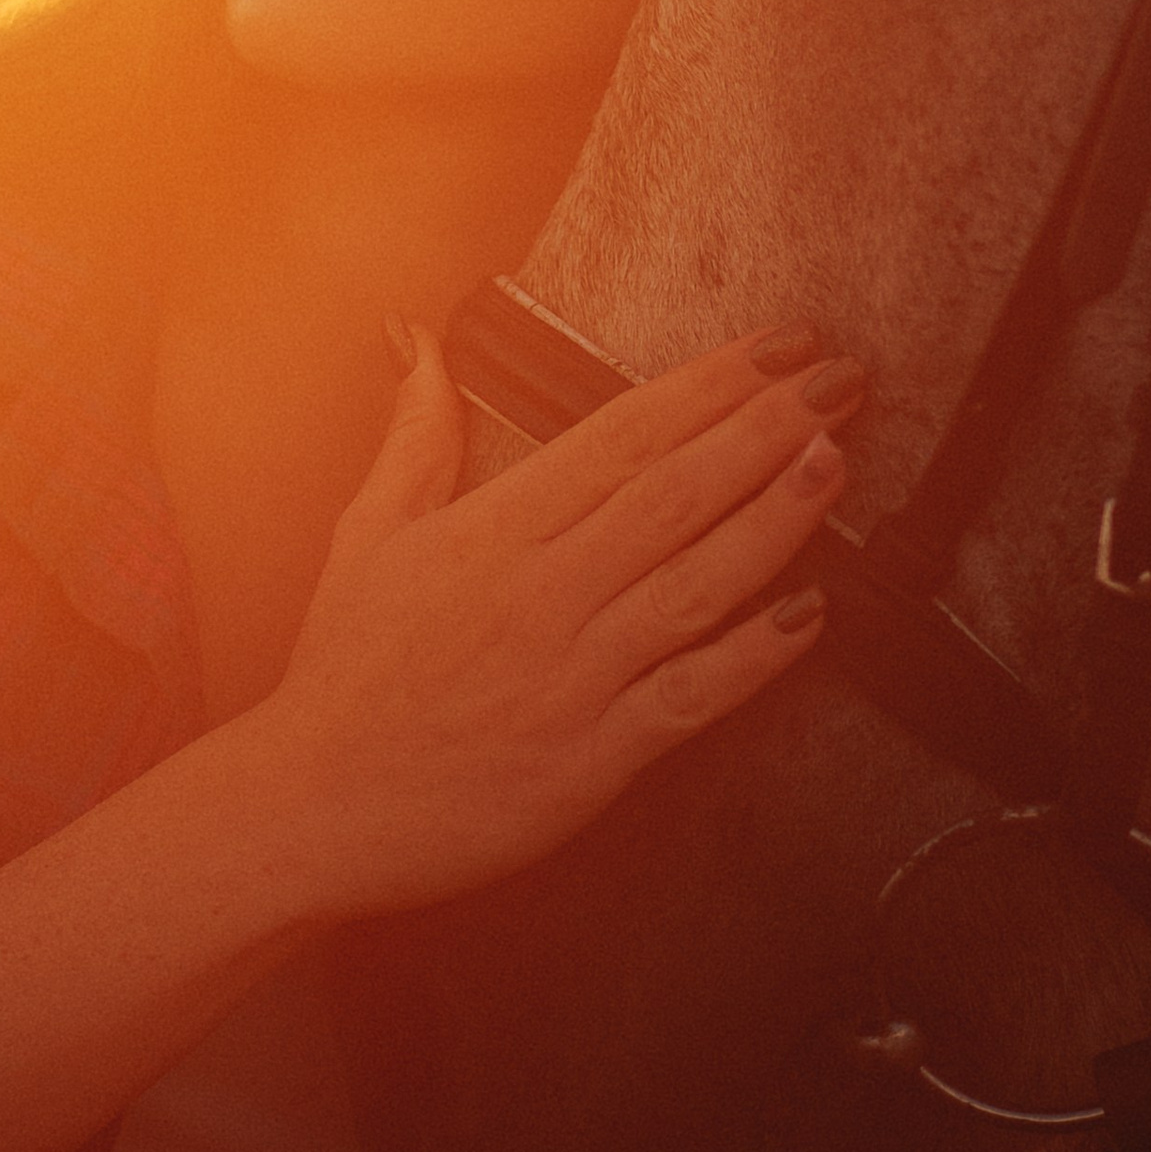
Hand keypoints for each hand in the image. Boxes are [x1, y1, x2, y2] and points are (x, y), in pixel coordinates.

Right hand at [257, 320, 852, 919]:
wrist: (310, 809)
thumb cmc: (343, 673)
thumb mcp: (369, 534)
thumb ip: (416, 433)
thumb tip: (424, 342)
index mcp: (493, 530)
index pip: (623, 434)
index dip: (710, 384)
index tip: (778, 344)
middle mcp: (540, 592)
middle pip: (673, 492)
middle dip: (766, 427)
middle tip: (840, 379)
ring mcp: (570, 675)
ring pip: (693, 583)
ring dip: (774, 519)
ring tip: (835, 461)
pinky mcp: (590, 757)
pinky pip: (688, 696)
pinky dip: (750, 656)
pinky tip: (809, 616)